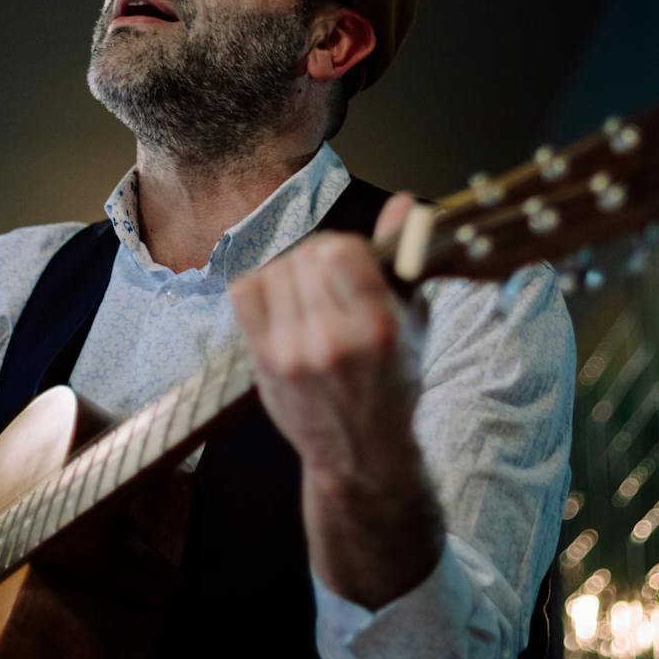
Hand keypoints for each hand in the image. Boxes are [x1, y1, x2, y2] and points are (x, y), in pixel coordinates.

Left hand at [229, 193, 422, 489]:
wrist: (361, 454)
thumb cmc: (394, 384)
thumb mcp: (413, 323)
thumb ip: (404, 260)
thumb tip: (406, 204)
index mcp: (378, 328)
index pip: (342, 251)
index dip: (346, 247)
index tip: (353, 261)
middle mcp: (332, 341)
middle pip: (307, 256)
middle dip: (320, 256)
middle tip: (330, 278)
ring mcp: (293, 354)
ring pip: (277, 269)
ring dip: (293, 271)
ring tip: (309, 294)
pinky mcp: (264, 362)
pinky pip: (245, 292)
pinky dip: (261, 286)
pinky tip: (281, 303)